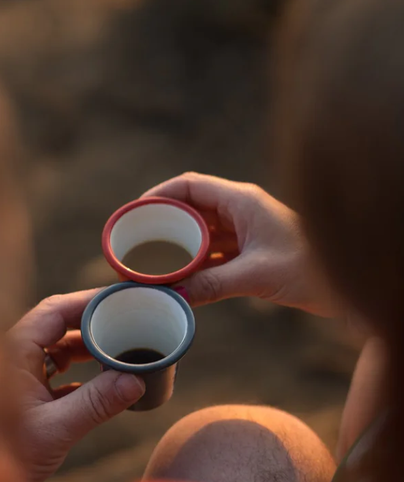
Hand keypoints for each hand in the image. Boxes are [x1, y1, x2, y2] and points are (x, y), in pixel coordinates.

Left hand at [8, 290, 143, 481]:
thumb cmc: (2, 461)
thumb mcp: (56, 430)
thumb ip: (96, 403)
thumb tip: (135, 381)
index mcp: (11, 352)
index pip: (54, 311)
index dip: (89, 302)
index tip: (120, 300)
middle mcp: (11, 357)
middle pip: (57, 326)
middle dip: (94, 324)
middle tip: (129, 321)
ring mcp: (15, 376)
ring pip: (57, 349)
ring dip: (89, 349)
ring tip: (122, 350)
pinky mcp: (23, 396)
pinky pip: (56, 372)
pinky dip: (81, 371)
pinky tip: (105, 380)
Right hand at [142, 173, 338, 315]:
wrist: (346, 284)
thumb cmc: (308, 269)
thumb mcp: (254, 276)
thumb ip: (212, 285)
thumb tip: (173, 296)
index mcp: (241, 201)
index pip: (189, 185)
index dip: (159, 194)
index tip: (136, 213)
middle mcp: (241, 211)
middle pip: (190, 208)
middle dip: (163, 223)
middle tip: (135, 241)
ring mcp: (245, 231)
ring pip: (200, 232)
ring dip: (177, 246)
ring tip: (150, 261)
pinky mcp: (250, 252)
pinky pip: (212, 252)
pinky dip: (194, 263)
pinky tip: (179, 278)